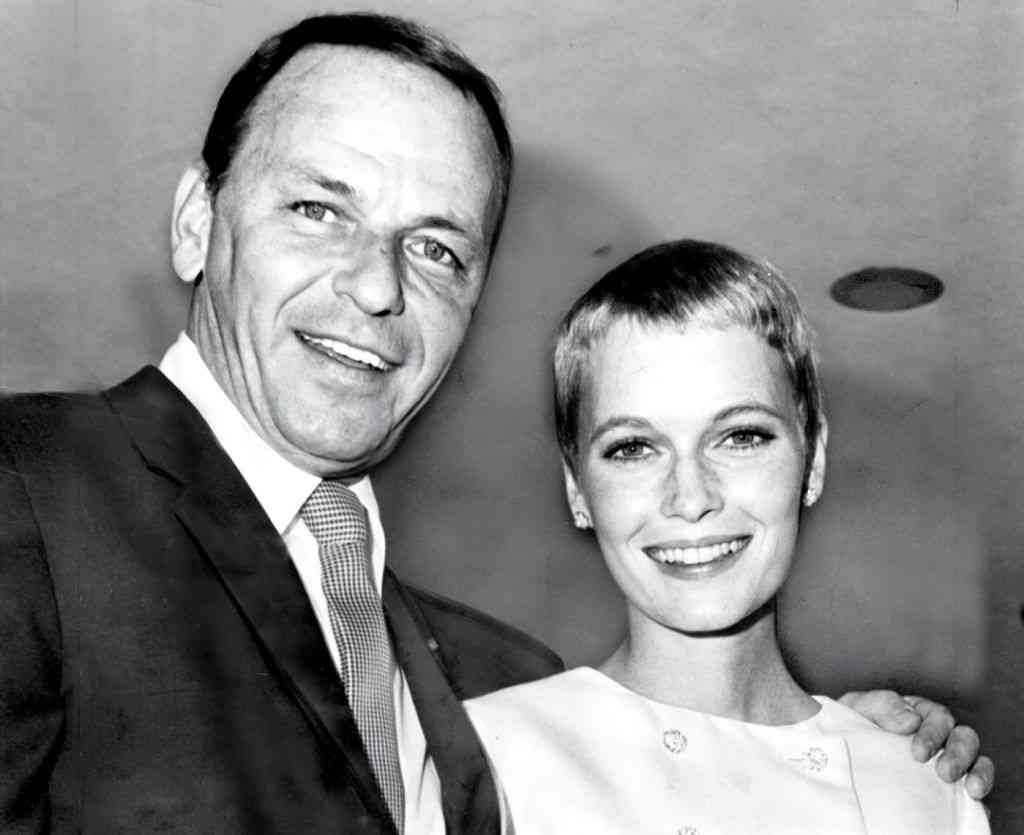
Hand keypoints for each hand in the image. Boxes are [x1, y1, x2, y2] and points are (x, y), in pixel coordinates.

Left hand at [838, 690, 993, 799]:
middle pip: (963, 736)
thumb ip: (882, 705)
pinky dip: (981, 789)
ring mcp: (947, 760)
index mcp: (918, 713)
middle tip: (944, 772)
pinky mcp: (951, 788)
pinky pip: (975, 786)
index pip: (937, 716)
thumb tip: (912, 719)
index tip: (918, 753)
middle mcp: (938, 735)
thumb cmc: (850, 728)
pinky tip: (974, 799)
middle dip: (958, 753)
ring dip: (977, 771)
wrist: (840, 758)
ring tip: (971, 789)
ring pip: (976, 759)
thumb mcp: (858, 709)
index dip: (933, 732)